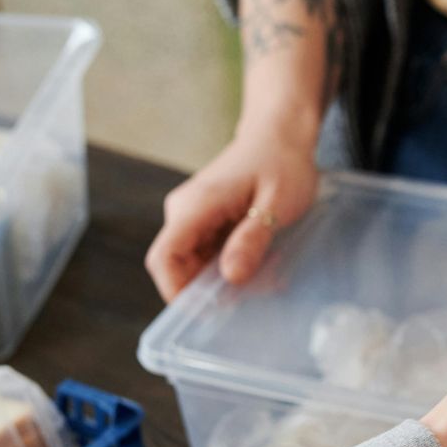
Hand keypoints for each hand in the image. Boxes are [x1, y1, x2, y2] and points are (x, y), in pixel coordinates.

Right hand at [145, 125, 319, 300]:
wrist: (280, 134)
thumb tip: (230, 276)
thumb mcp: (276, 203)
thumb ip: (253, 239)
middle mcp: (184, 212)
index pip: (164, 258)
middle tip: (258, 291)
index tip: (207, 312)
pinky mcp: (206, 220)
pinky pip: (210, 254)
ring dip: (227, 278)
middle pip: (180, 267)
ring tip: (269, 274)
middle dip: (213, 289)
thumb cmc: (281, 162)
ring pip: (197, 264)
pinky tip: (264, 261)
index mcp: (195, 206)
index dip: (177, 291)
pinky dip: (234, 264)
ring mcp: (193, 216)